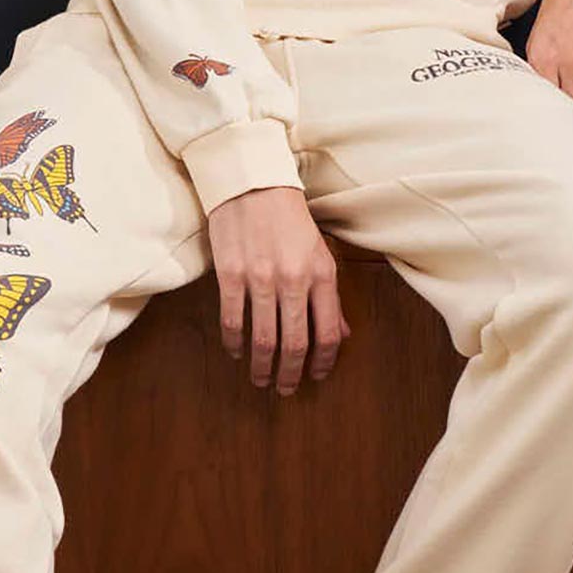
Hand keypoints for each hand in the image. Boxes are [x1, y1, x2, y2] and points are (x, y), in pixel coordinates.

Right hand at [207, 186, 346, 396]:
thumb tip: (342, 334)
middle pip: (295, 344)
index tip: (317, 376)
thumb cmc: (289, 218)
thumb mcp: (320, 252)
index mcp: (321, 274)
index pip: (328, 332)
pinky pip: (232, 320)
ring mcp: (259, 279)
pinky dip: (234, 343)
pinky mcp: (230, 274)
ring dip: (262, 367)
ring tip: (261, 379)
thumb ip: (330, 296)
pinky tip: (236, 351)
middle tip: (286, 389)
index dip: (323, 362)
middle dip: (291, 374)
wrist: (252, 183)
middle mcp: (293, 280)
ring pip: (263, 339)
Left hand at [526, 0, 572, 143]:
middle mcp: (571, 62)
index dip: (547, 128)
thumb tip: (536, 103)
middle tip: (571, 155)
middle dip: (572, 137)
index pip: (543, 104)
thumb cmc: (563, 6)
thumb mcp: (538, 34)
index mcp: (543, 56)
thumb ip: (537, 68)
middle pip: (572, 114)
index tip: (547, 145)